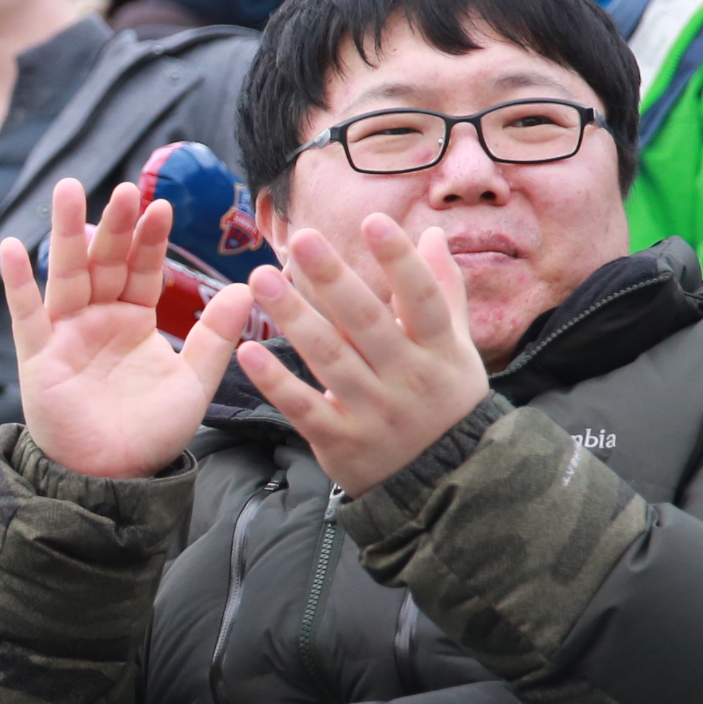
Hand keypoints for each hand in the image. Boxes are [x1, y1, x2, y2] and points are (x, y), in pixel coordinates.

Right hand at [3, 177, 256, 480]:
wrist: (113, 476)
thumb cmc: (151, 432)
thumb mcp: (194, 381)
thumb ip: (215, 335)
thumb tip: (245, 286)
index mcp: (133, 320)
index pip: (141, 268)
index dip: (149, 238)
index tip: (161, 205)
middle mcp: (97, 319)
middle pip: (104, 261)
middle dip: (113, 225)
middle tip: (124, 189)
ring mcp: (65, 334)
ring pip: (66, 274)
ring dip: (65, 233)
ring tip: (67, 190)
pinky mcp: (38, 356)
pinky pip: (25, 314)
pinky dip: (17, 283)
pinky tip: (11, 249)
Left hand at [231, 213, 493, 490]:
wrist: (443, 482)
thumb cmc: (444, 400)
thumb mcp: (456, 350)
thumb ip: (443, 291)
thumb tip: (432, 233)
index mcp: (440, 350)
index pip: (422, 298)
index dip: (399, 260)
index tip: (373, 221)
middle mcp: (408, 378)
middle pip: (367, 321)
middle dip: (333, 278)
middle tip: (301, 239)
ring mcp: (373, 411)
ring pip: (329, 357)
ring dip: (293, 317)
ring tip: (260, 278)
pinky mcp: (340, 441)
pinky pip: (303, 407)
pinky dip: (274, 381)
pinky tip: (246, 351)